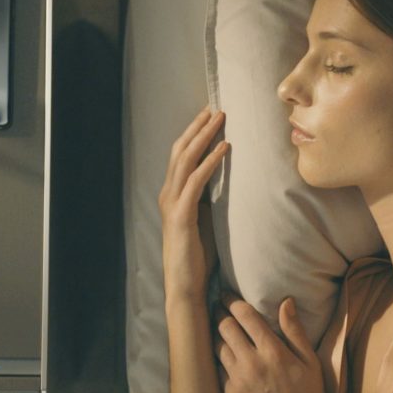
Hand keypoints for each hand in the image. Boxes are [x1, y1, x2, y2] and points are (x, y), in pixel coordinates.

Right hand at [158, 105, 229, 301]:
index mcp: (172, 194)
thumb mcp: (202, 220)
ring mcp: (172, 203)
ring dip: (204, 137)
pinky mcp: (181, 215)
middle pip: (181, 150)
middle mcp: (168, 194)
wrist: (185, 284)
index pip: (181, 155)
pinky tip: (224, 149)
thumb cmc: (196, 256)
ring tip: (220, 119)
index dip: (193, 133)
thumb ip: (206, 200)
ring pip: (186, 160)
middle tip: (214, 108)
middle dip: (198, 127)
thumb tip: (222, 182)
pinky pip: (196, 181)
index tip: (209, 116)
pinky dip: (211, 162)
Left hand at [215, 292, 340, 392]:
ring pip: (217, 346)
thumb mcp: (310, 363)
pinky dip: (222, 360)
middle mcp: (251, 363)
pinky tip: (226, 356)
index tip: (227, 295)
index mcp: (273, 352)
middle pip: (224, 326)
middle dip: (220, 313)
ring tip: (220, 328)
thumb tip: (286, 301)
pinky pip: (219, 369)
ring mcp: (238, 380)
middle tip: (219, 307)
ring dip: (218, 335)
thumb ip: (295, 331)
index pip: (244, 315)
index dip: (232, 301)